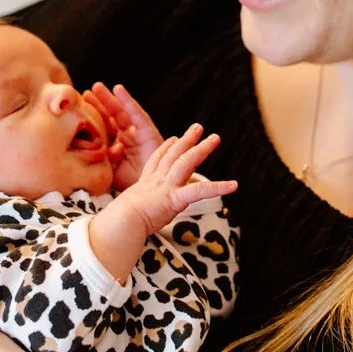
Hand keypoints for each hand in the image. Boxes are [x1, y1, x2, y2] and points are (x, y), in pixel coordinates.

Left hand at [89, 82, 162, 189]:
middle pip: (109, 118)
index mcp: (116, 148)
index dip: (90, 118)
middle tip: (83, 93)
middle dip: (97, 105)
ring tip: (97, 87)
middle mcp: (126, 138)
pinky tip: (119, 90)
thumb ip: (98, 159)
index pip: (101, 129)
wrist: (154, 192)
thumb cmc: (132, 185)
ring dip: (109, 99)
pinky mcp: (148, 130)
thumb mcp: (109, 171)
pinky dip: (127, 101)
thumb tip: (84, 147)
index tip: (76, 108)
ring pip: (121, 112)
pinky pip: (136, 114)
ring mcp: (137, 134)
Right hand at [123, 124, 237, 239]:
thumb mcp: (123, 210)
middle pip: (174, 155)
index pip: (157, 160)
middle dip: (187, 140)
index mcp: (144, 184)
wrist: (120, 223)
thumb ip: (130, 209)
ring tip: (215, 138)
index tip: (173, 138)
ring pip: (187, 162)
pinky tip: (233, 185)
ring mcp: (167, 186)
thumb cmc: (119, 222)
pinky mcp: (176, 198)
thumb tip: (125, 216)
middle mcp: (156, 181)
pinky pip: (200, 191)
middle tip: (198, 128)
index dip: (166, 148)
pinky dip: (219, 187)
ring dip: (202, 149)